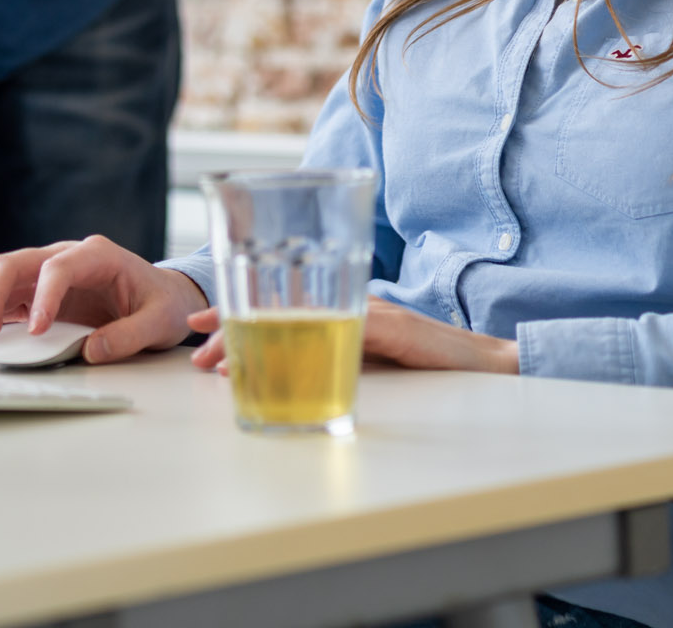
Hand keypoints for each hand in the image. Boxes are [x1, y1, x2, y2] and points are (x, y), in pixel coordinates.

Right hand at [0, 235, 209, 367]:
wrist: (164, 298)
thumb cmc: (162, 302)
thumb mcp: (159, 321)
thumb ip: (130, 335)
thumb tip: (91, 351)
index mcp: (96, 255)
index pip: (58, 267)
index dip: (43, 297)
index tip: (38, 330)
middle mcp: (66, 257)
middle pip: (16, 264)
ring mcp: (48, 275)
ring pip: (2, 280)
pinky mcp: (39, 295)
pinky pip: (6, 302)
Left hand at [187, 295, 519, 376]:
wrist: (477, 360)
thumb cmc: (422, 358)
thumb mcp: (367, 356)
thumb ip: (331, 352)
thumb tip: (282, 370)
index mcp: (337, 307)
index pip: (278, 306)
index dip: (235, 311)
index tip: (195, 324)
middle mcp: (346, 302)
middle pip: (278, 309)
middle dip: (233, 326)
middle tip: (196, 345)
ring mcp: (367, 312)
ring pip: (299, 319)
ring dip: (256, 337)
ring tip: (220, 358)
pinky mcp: (390, 327)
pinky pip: (343, 330)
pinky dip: (312, 338)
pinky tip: (288, 348)